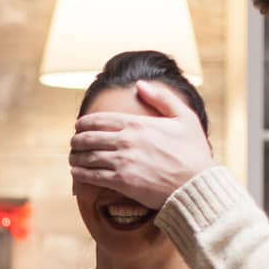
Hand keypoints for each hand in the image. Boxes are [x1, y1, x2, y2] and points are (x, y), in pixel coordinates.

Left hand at [68, 80, 215, 208]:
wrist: (196, 184)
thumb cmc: (193, 152)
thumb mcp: (184, 117)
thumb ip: (161, 98)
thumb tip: (140, 85)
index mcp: (138, 124)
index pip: (101, 120)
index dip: (84, 123)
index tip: (79, 126)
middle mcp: (127, 141)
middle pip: (89, 138)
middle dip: (77, 140)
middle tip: (74, 143)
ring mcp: (123, 162)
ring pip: (88, 157)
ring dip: (76, 156)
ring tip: (72, 157)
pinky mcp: (122, 182)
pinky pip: (93, 176)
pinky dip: (80, 174)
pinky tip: (76, 172)